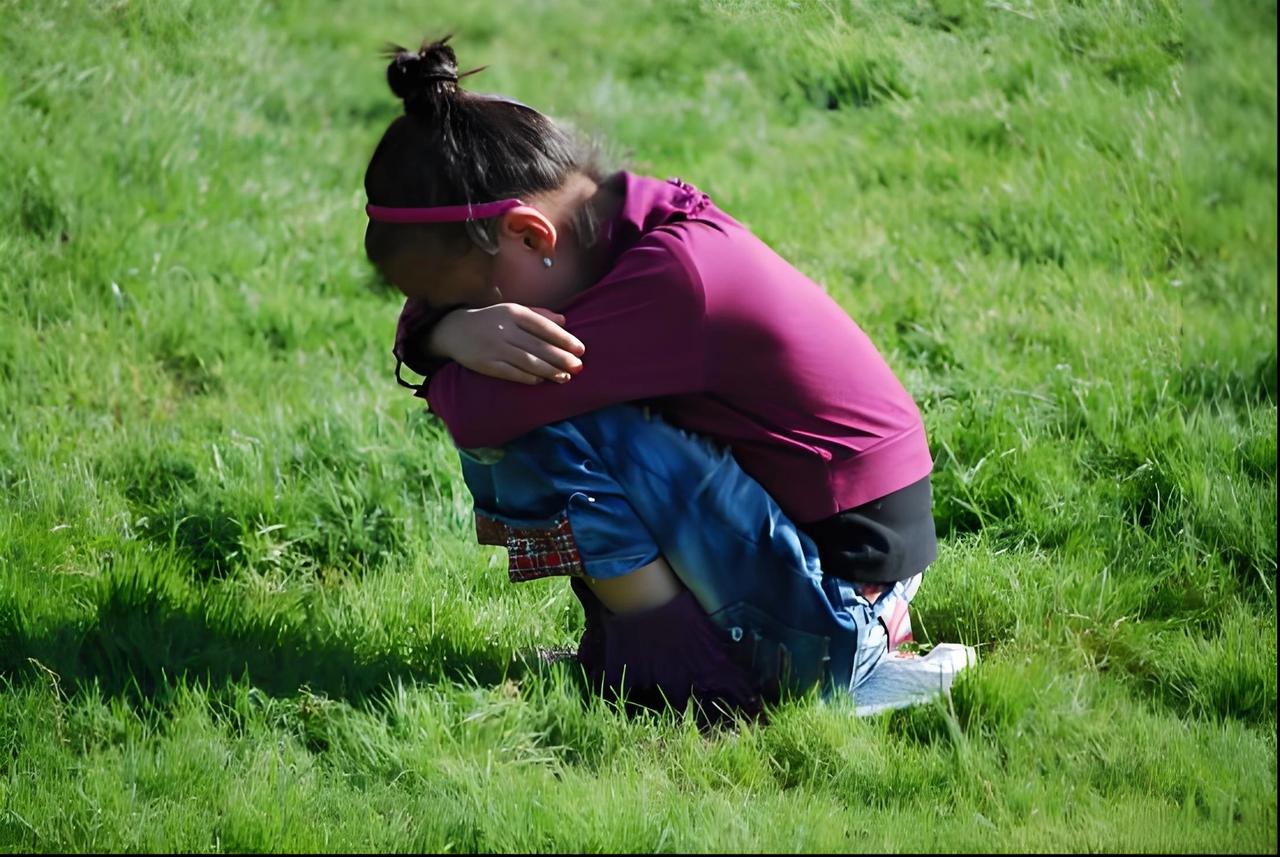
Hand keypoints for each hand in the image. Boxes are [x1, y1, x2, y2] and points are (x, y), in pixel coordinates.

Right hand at [427, 303, 585, 384]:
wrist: (455, 330)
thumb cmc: (492, 320)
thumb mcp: (513, 310)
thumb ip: (539, 315)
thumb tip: (564, 321)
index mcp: (513, 312)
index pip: (544, 327)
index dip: (564, 339)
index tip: (581, 349)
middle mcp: (504, 329)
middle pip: (538, 346)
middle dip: (561, 358)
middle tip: (579, 367)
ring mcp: (494, 347)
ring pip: (527, 361)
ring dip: (549, 371)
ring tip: (566, 377)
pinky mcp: (486, 363)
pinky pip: (511, 372)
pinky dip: (528, 377)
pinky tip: (542, 380)